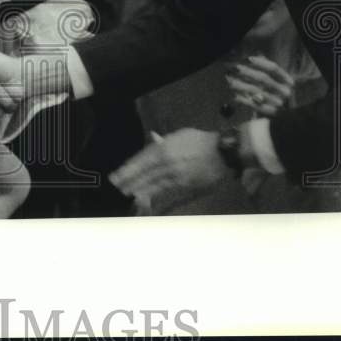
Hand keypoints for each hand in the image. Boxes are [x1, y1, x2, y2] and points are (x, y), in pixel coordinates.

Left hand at [108, 128, 231, 203]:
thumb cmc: (201, 140)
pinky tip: (150, 206)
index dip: (127, 170)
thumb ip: (164, 140)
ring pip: (155, 187)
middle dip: (130, 183)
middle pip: (145, 175)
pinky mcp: (188, 189)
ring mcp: (178, 179)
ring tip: (129, 196)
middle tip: (117, 189)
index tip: (116, 177)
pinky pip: (170, 197)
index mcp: (165, 149)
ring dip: (141, 192)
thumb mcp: (180, 134)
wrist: (224, 152)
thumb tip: (153, 138)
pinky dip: (159, 202)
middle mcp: (168, 165)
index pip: (140, 161)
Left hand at [226, 54, 294, 116]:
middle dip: (247, 72)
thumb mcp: (275, 83)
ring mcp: (277, 103)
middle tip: (235, 68)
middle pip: (263, 78)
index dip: (261, 62)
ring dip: (240, 83)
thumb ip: (266, 70)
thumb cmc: (275, 97)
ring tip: (230, 80)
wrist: (284, 119)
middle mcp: (285, 92)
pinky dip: (241, 97)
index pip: (274, 68)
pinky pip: (252, 103)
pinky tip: (233, 94)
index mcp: (288, 82)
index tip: (248, 58)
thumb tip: (252, 59)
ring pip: (255, 90)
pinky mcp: (269, 113)